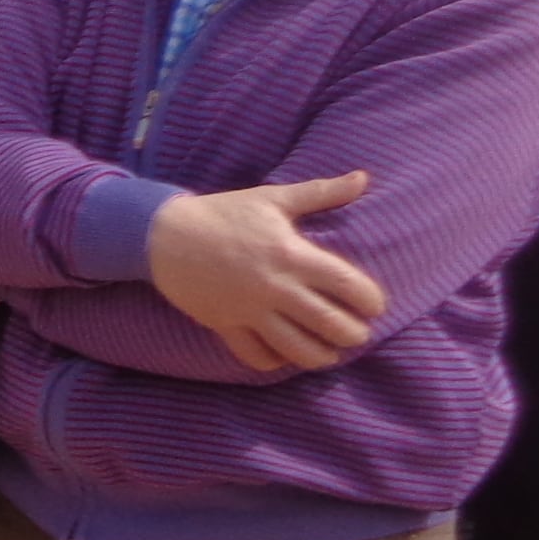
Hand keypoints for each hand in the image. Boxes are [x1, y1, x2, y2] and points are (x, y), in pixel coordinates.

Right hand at [147, 171, 385, 370]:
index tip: (375, 305)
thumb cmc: (222, 213)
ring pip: (295, 347)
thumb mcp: (272, 198)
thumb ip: (321, 192)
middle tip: (357, 334)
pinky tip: (284, 357)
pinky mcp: (224, 324)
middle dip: (352, 334)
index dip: (370, 300)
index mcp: (291, 255)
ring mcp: (248, 310)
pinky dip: (274, 362)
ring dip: (320, 356)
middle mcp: (274, 287)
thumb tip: (363, 178)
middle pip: (328, 323)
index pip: (346, 285)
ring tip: (330, 354)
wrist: (163, 234)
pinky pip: (254, 354)